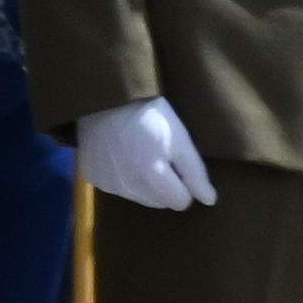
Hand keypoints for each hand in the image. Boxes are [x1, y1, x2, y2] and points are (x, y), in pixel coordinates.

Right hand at [78, 96, 215, 212]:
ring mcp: (107, 184)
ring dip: (146, 184)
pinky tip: (123, 157)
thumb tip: (209, 201)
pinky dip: (125, 178)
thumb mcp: (180, 139)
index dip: (185, 185)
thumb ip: (195, 173)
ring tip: (141, 155)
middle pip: (160, 203)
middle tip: (160, 157)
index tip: (179, 165)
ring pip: (139, 197)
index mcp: (151, 176)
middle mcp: (127, 186)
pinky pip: (118, 189)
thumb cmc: (149, 115)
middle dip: (166, 186)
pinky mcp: (93, 178)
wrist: (104, 100)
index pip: (180, 202)